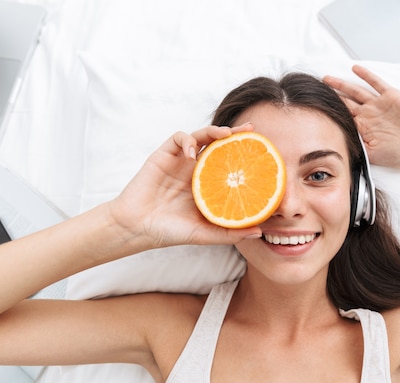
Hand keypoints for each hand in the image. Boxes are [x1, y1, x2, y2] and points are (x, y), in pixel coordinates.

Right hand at [108, 124, 261, 249]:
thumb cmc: (169, 232)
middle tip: (251, 131)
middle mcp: (196, 170)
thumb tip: (260, 232)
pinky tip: (193, 154)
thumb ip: (229, 232)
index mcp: (207, 184)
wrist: (136, 228)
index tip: (263, 151)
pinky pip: (179, 138)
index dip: (245, 155)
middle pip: (219, 144)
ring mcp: (180, 161)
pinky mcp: (164, 155)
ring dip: (214, 131)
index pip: (230, 163)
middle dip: (235, 134)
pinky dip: (188, 141)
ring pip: (201, 136)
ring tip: (226, 135)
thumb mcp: (204, 234)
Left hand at [323, 65, 399, 168]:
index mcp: (362, 128)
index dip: (328, 112)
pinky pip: (376, 83)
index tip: (313, 108)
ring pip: (355, 92)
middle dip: (330, 97)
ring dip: (341, 85)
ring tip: (326, 79)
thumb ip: (356, 145)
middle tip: (314, 90)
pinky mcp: (390, 96)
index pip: (341, 117)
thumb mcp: (372, 153)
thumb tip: (336, 141)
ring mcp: (378, 105)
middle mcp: (368, 115)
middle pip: (344, 102)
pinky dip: (366, 75)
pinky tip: (355, 68)